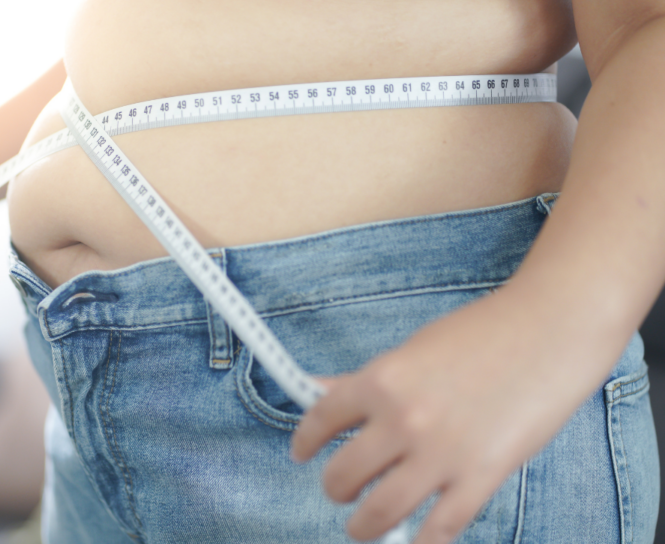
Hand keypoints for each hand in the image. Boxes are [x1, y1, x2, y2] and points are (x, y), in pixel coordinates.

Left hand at [290, 287, 607, 542]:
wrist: (549, 330)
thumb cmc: (483, 333)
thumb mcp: (411, 348)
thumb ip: (365, 379)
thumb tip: (318, 390)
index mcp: (379, 380)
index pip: (320, 421)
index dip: (305, 442)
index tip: (302, 452)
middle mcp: (402, 419)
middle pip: (343, 476)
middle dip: (335, 489)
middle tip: (341, 490)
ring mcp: (441, 453)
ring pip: (379, 512)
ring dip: (364, 526)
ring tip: (363, 524)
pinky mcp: (481, 477)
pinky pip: (437, 529)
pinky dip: (419, 541)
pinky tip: (413, 538)